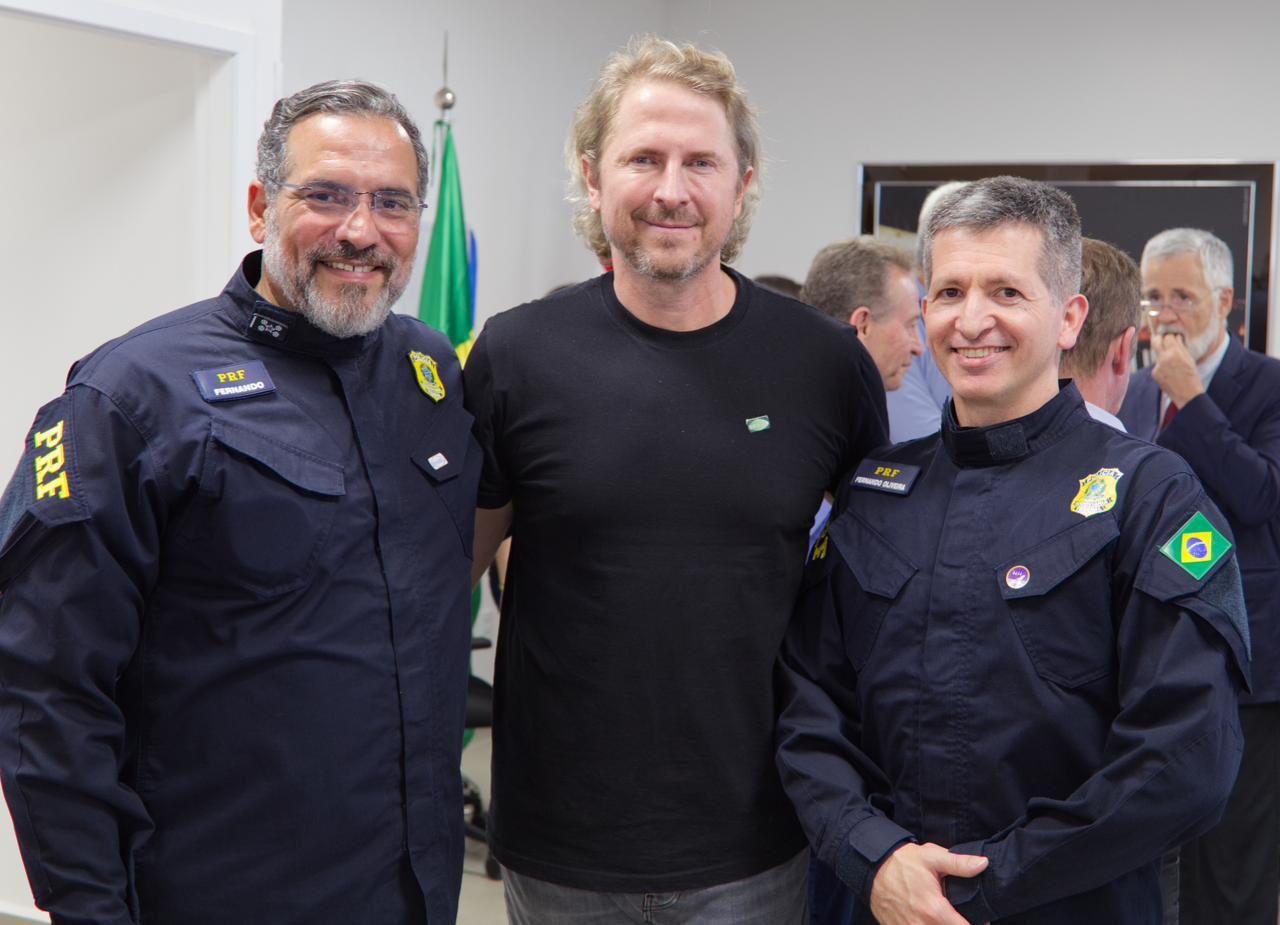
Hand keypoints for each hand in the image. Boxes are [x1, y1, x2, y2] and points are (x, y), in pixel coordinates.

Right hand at [869, 842, 987, 924]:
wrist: (871, 868)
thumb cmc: (902, 862)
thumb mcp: (932, 857)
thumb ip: (959, 863)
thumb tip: (983, 864)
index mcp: (934, 910)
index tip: (981, 920)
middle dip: (958, 924)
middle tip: (961, 917)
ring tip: (946, 917)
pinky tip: (929, 919)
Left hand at [1151, 332, 1204, 408]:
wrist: (1187, 395)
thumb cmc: (1192, 376)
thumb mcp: (1189, 359)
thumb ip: (1181, 347)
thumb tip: (1175, 336)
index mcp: (1175, 353)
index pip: (1168, 337)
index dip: (1170, 336)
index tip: (1173, 337)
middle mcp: (1163, 358)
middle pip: (1156, 342)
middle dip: (1159, 339)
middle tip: (1163, 339)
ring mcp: (1157, 366)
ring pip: (1158, 354)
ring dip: (1163, 355)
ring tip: (1173, 363)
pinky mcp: (1154, 373)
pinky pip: (1157, 365)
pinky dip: (1163, 366)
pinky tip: (1171, 372)